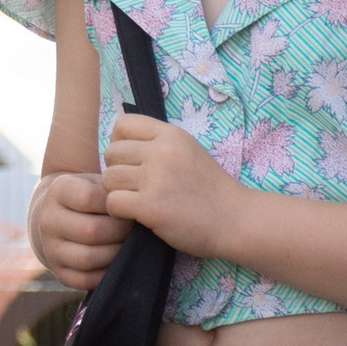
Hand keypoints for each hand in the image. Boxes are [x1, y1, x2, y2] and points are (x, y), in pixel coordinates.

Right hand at [30, 172, 129, 288]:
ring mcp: (51, 248)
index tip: (127, 207)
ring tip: (126, 245)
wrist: (65, 217)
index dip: (116, 205)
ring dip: (115, 254)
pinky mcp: (59, 272)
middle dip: (120, 233)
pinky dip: (105, 274)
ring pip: (87, 258)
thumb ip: (112, 185)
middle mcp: (48, 220)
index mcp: (58, 191)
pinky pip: (85, 280)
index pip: (89, 199)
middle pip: (91, 231)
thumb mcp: (97, 183)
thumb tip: (135, 200)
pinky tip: (114, 262)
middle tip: (133, 230)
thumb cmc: (93, 198)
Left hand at [102, 113, 242, 258]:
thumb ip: (158, 144)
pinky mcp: (151, 206)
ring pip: (108, 178)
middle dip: (117, 170)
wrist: (238, 221)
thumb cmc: (211, 189)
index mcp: (171, 135)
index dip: (118, 141)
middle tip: (134, 186)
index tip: (130, 160)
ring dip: (117, 192)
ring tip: (136, 201)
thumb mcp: (188, 152)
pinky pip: (113, 202)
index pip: (122, 123)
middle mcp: (161, 152)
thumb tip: (116, 140)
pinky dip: (118, 211)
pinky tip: (134, 215)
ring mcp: (156, 179)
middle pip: (111, 153)